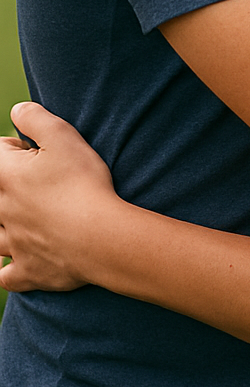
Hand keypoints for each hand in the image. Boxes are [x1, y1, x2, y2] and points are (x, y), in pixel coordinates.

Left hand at [0, 102, 116, 292]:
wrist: (101, 236)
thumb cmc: (84, 184)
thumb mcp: (64, 137)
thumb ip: (35, 118)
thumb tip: (16, 110)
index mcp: (7, 177)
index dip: (16, 148)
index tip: (36, 152)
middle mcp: (2, 211)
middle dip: (8, 185)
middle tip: (36, 183)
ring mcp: (13, 245)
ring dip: (0, 230)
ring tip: (18, 221)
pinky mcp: (28, 271)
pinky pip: (5, 276)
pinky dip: (5, 271)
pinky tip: (11, 265)